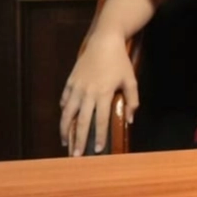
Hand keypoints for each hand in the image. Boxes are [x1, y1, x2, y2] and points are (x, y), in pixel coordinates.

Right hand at [58, 31, 137, 155]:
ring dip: (65, 130)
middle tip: (77, 155)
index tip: (98, 150)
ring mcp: (76, 87)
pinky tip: (64, 120)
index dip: (100, 136)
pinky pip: (64, 100)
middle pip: (81, 122)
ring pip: (67, 114)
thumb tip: (130, 119)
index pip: (101, 121)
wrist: (104, 41)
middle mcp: (88, 93)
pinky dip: (64, 112)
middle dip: (79, 140)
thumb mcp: (131, 79)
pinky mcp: (70, 81)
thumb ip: (132, 100)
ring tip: (65, 142)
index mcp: (103, 94)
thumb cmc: (120, 61)